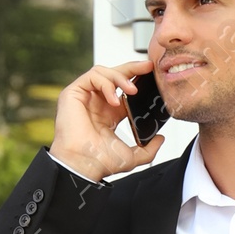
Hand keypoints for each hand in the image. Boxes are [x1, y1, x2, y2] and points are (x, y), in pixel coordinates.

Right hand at [51, 57, 166, 182]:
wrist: (83, 165)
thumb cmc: (99, 162)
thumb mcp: (132, 156)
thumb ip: (148, 150)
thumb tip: (160, 139)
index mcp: (109, 114)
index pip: (124, 88)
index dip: (137, 79)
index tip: (152, 75)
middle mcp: (97, 102)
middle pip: (115, 75)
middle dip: (133, 68)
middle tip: (148, 68)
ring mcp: (85, 96)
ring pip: (104, 72)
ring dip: (121, 77)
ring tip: (132, 91)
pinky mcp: (73, 93)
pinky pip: (92, 77)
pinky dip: (106, 83)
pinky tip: (113, 100)